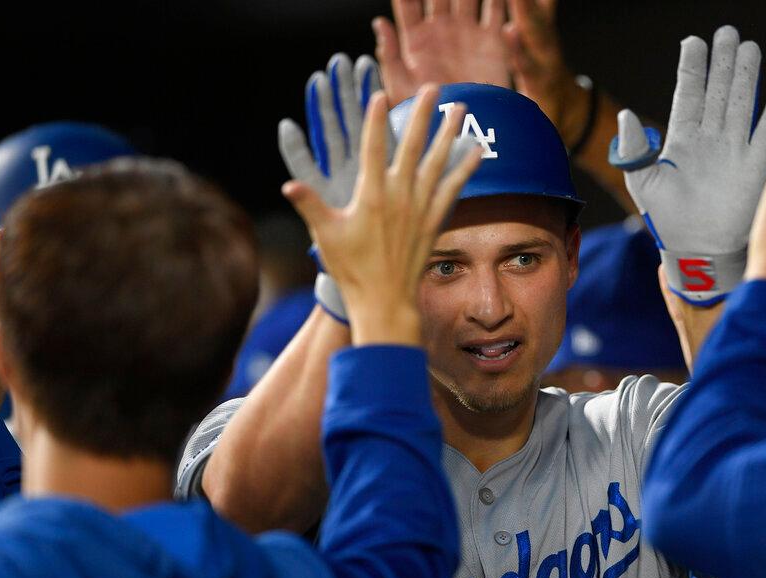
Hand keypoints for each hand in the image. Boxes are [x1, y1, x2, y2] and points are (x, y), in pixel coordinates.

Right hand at [282, 87, 480, 345]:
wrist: (385, 301)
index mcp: (370, 195)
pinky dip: (465, 168)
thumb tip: (289, 183)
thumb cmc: (351, 269)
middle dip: (423, 113)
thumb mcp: (325, 235)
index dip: (376, 119)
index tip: (380, 94)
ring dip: (450, 132)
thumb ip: (309, 204)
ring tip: (460, 107)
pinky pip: (454, 188)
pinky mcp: (435, 221)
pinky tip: (476, 151)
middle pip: (413, 145)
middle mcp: (399, 196)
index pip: (373, 147)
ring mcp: (420, 207)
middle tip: (433, 88)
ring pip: (439, 161)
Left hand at [373, 1, 509, 105]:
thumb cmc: (430, 115)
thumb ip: (391, 56)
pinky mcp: (492, 41)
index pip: (408, 3)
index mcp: (417, 40)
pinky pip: (496, 9)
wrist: (468, 131)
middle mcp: (442, 31)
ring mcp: (467, 33)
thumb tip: (379, 22)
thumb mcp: (402, 89)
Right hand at [502, 0, 584, 142]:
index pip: (528, 65)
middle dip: (524, 8)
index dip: (519, 49)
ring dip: (528, 0)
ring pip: (539, 12)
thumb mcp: (538, 134)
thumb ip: (526, 141)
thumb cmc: (548, 122)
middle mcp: (546, 57)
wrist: (571, 106)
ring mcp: (547, 41)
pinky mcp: (545, 29)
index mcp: (541, 82)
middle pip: (534, 30)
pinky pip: (541, 6)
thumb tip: (514, 160)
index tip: (509, 31)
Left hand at [614, 26, 765, 304]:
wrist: (698, 251)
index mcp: (681, 141)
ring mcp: (734, 151)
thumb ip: (634, 150)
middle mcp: (709, 140)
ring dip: (747, 77)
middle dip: (724, 62)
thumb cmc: (667, 222)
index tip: (694, 42)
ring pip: (742, 104)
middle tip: (728, 33)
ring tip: (750, 48)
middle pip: (718, 91)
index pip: (688, 95)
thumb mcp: (643, 184)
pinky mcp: (757, 166)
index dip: (692, 68)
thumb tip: (624, 116)